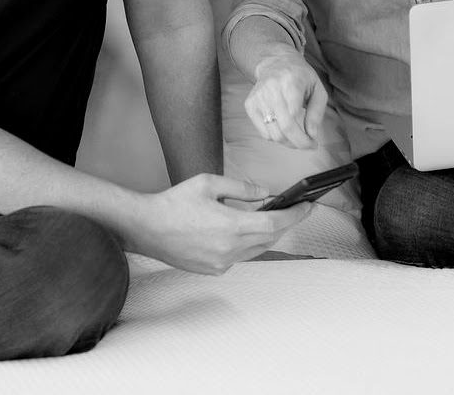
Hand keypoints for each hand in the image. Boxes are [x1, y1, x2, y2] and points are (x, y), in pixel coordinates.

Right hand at [123, 173, 310, 274]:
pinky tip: (242, 231)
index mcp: (231, 226)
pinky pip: (240, 257)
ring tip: (271, 217)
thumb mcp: (209, 183)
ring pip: (257, 249)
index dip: (295, 215)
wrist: (145, 228)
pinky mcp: (213, 270)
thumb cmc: (174, 202)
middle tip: (295, 209)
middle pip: (270, 237)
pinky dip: (247, 244)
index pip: (275, 222)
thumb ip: (241, 188)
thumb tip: (265, 194)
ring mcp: (222, 263)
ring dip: (267, 234)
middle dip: (285, 223)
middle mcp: (230, 249)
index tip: (308, 206)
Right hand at [244, 55, 330, 149]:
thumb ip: (316, 113)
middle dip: (297, 144)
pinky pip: (263, 132)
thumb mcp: (318, 90)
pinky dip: (276, 136)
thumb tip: (312, 135)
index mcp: (290, 84)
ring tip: (297, 137)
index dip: (304, 138)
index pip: (293, 120)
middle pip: (282, 130)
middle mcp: (271, 90)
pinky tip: (284, 129)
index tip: (313, 144)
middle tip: (307, 144)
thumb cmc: (301, 77)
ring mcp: (257, 98)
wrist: (276, 63)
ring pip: (272, 134)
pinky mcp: (250, 105)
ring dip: (288, 142)